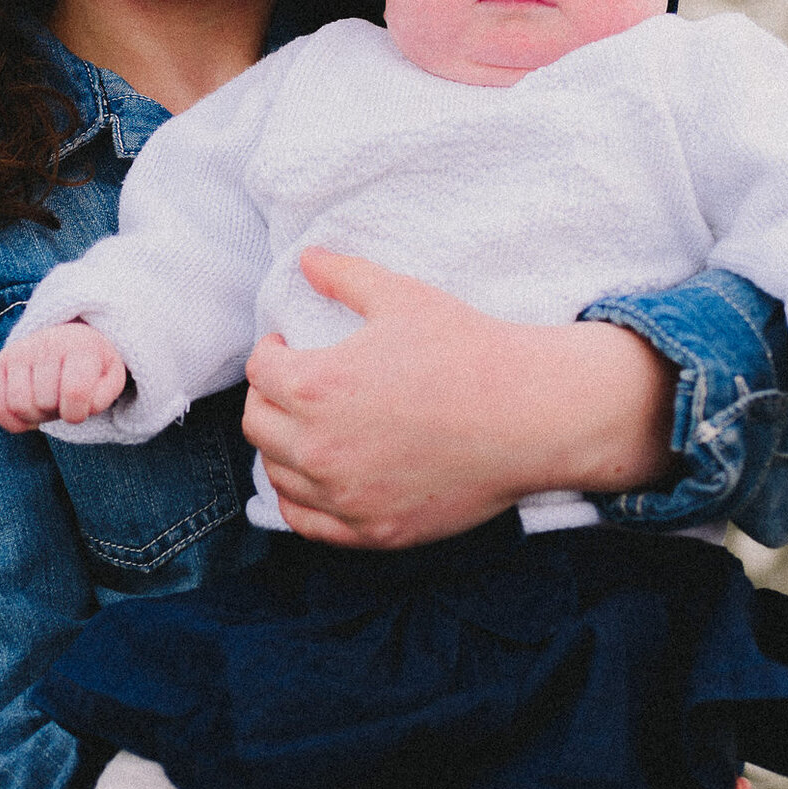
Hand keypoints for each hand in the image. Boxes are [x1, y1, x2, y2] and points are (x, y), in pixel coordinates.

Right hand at [0, 323, 127, 432]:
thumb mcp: (110, 378)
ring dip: (35, 417)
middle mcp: (46, 342)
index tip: (81, 408)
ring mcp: (20, 350)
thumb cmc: (92, 366)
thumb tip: (78, 407)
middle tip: (63, 402)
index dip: (77, 413)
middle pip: (44, 402)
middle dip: (56, 413)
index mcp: (81, 345)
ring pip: (18, 405)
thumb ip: (103, 396)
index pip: (74, 392)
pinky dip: (11, 421)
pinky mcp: (0, 361)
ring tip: (47, 403)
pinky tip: (27, 417)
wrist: (70, 338)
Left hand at [240, 248, 674, 549]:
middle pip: (257, 424)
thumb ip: (344, 276)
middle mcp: (319, 448)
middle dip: (268, 396)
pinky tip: (320, 477)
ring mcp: (345, 496)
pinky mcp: (374, 530)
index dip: (271, 350)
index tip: (288, 345)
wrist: (531, 415)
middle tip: (293, 383)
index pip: (259, 371)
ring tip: (307, 427)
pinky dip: (302, 499)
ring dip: (281, 447)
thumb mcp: (402, 297)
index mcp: (315, 387)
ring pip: (277, 475)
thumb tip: (307, 258)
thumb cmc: (468, 350)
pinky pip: (308, 522)